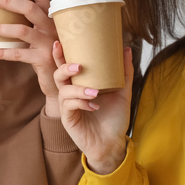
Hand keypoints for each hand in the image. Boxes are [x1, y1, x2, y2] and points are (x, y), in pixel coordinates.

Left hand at [0, 0, 59, 100]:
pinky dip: (0, 52)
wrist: (63, 82)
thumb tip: (4, 7)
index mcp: (52, 18)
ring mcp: (49, 43)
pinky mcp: (44, 59)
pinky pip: (18, 54)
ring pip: (21, 30)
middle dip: (6, 1)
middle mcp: (53, 27)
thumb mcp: (44, 34)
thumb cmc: (49, 53)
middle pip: (29, 8)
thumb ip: (32, 22)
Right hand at [52, 41, 132, 174]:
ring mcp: (68, 107)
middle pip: (57, 76)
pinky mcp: (68, 119)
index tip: (60, 42)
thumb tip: (126, 49)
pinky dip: (81, 103)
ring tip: (95, 91)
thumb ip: (124, 73)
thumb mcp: (122, 93)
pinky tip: (94, 105)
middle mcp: (70, 94)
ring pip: (63, 91)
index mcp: (79, 85)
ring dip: (78, 89)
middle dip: (64, 68)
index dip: (60, 55)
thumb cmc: (114, 119)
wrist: (113, 143)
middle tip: (79, 66)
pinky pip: (69, 106)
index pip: (66, 67)